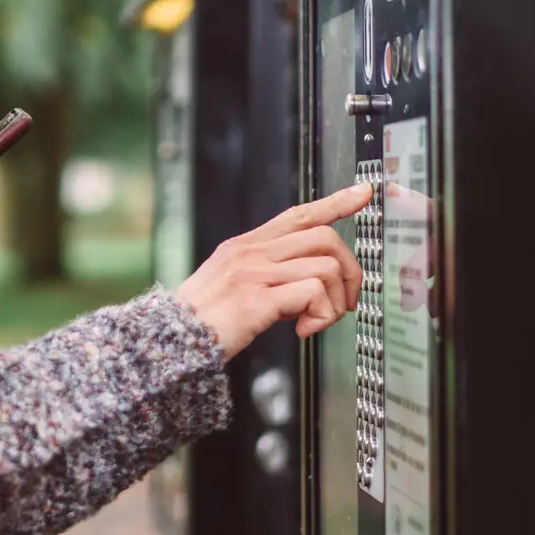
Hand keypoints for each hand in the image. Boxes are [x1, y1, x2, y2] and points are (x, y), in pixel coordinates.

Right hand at [176, 183, 369, 362]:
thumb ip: (270, 275)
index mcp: (246, 245)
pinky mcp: (256, 300)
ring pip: (325, 268)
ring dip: (333, 302)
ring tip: (316, 322)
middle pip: (324, 238)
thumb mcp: (233, 283)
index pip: (298, 214)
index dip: (334, 202)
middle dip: (349, 272)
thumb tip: (312, 284)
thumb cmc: (204, 320)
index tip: (363, 191)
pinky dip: (319, 318)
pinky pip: (312, 295)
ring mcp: (253, 274)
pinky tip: (303, 331)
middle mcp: (251, 252)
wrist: (171, 343)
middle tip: (345, 302)